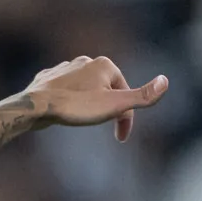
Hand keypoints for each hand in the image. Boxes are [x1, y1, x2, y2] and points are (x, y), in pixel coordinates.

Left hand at [26, 56, 169, 141]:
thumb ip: (141, 96)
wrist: (36, 106)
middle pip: (105, 91)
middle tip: (100, 127)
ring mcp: (66, 67)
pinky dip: (68, 100)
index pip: (124, 95)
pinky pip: (64, 89)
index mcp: (106, 65)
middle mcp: (86, 61)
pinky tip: (64, 110)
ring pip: (84, 89)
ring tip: (82, 119)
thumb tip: (166, 82)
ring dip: (88, 104)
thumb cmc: (76, 107)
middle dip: (106, 110)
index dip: (126, 119)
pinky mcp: (49, 77)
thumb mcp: (114, 105)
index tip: (120, 139)